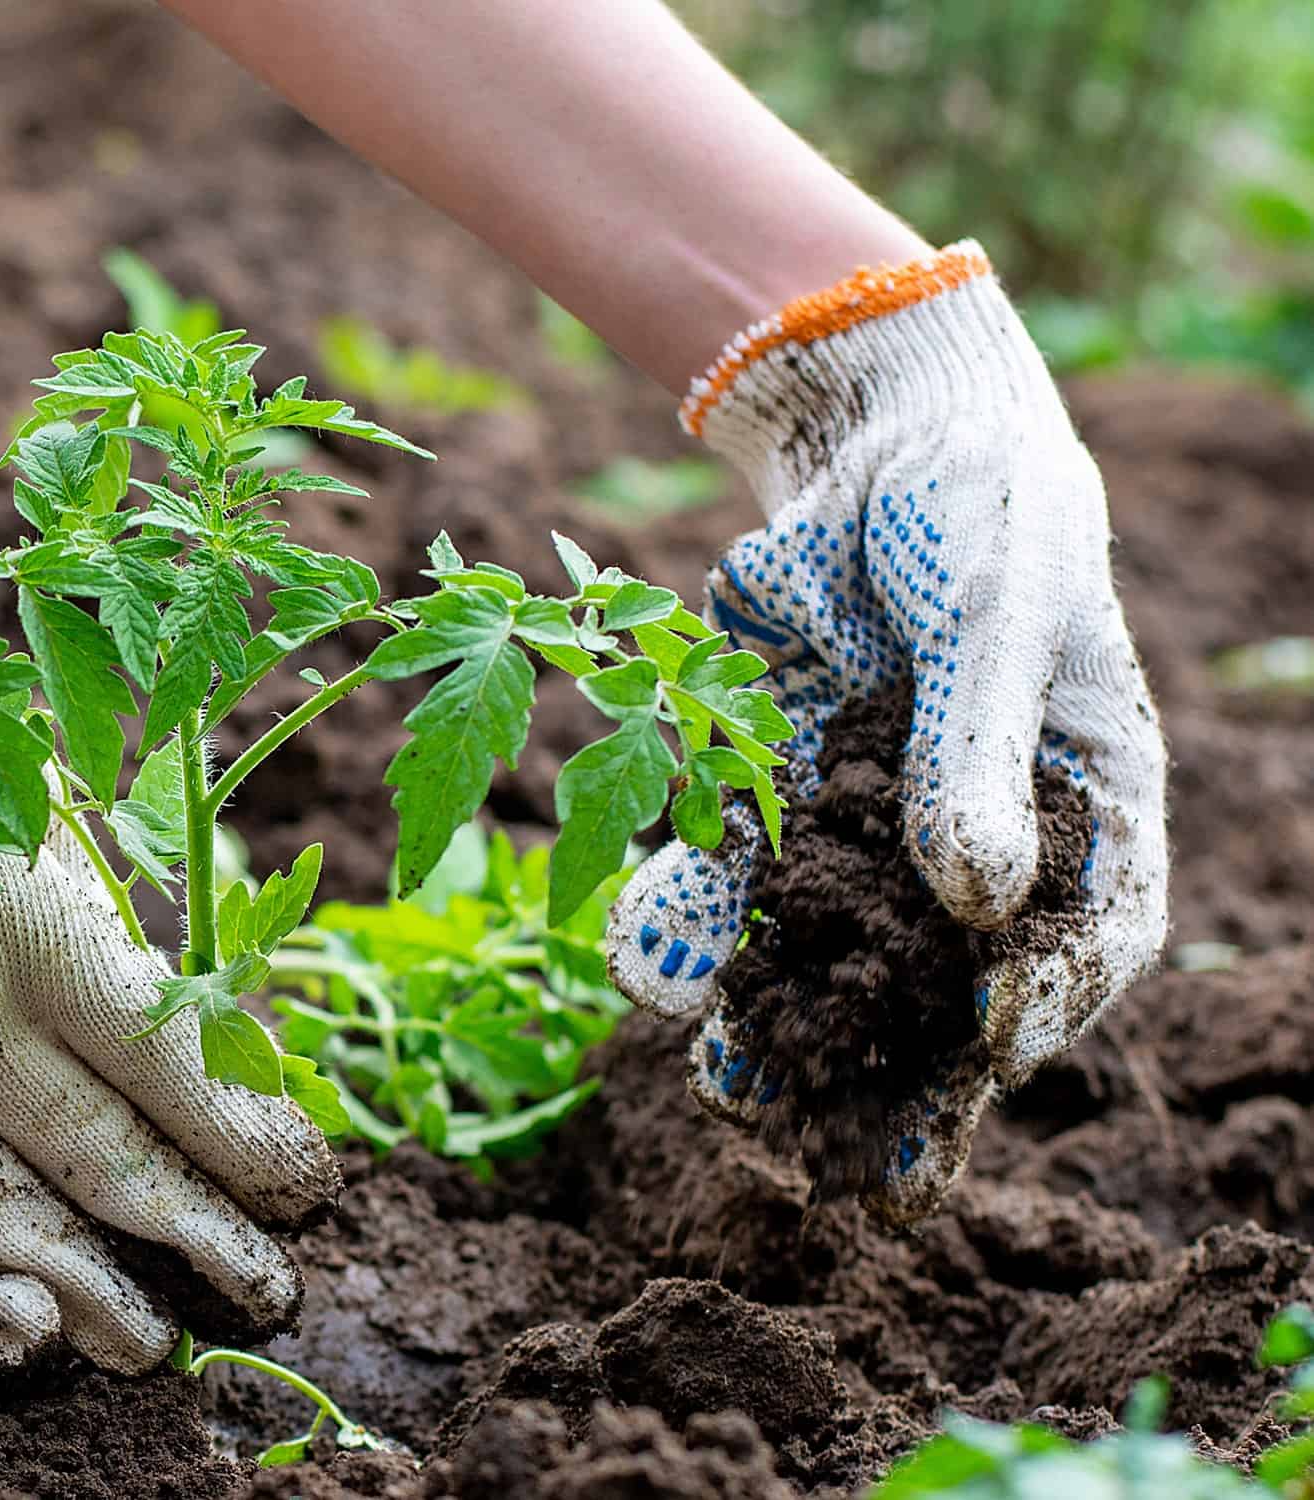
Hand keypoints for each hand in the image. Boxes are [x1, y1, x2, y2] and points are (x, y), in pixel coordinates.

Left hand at [607, 244, 1167, 1222]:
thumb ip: (976, 755)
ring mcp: (872, 828)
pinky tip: (656, 972)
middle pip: (951, 985)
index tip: (989, 1044)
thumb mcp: (993, 621)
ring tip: (733, 1092)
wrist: (872, 447)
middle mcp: (980, 844)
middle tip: (861, 1175)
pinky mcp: (775, 794)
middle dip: (904, 1076)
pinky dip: (699, 924)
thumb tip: (977, 902)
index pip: (1088, 936)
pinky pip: (738, 877)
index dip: (1045, 1000)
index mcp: (1087, 807)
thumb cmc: (977, 516)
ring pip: (832, 952)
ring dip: (785, 1023)